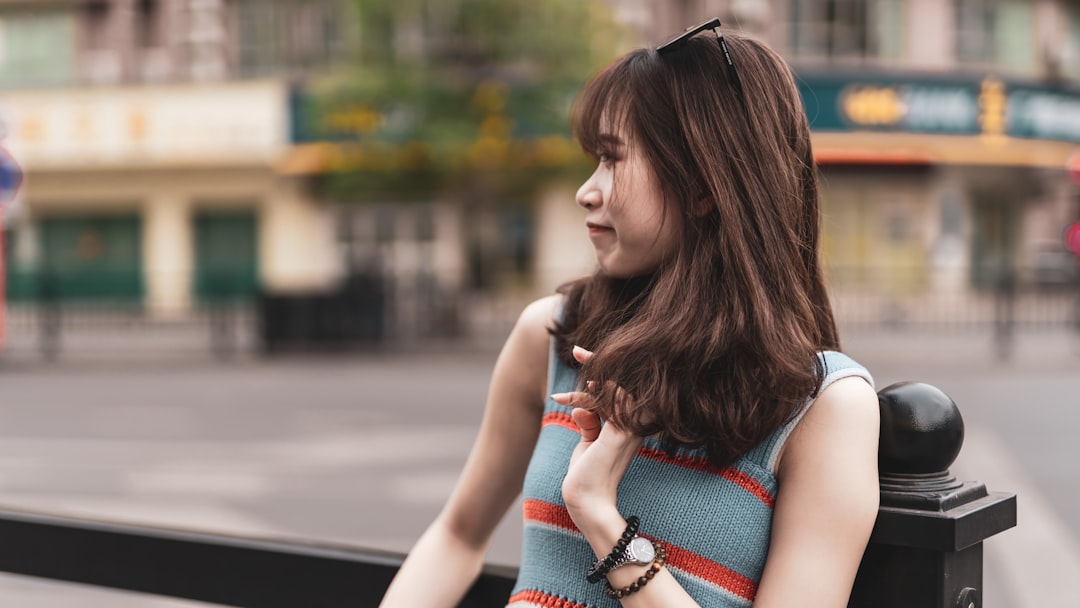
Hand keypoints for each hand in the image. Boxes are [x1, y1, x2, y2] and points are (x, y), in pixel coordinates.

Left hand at [552, 346, 643, 532]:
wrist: (587, 503)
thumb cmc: (586, 475)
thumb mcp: (588, 443)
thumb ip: (589, 422)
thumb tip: (582, 407)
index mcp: (629, 425)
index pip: (620, 388)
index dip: (603, 369)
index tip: (582, 354)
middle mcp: (635, 424)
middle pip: (620, 381)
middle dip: (597, 362)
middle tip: (576, 351)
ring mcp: (630, 427)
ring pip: (611, 387)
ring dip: (585, 382)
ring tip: (563, 389)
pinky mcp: (619, 432)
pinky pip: (606, 399)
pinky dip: (586, 395)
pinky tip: (565, 400)